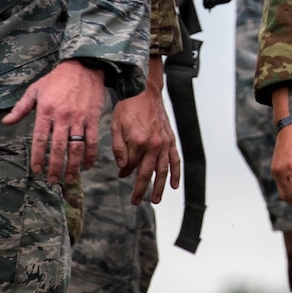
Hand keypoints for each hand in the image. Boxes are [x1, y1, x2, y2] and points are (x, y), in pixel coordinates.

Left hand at [6, 58, 106, 184]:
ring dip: (72, 166)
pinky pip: (92, 141)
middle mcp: (62, 117)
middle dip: (55, 167)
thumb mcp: (35, 89)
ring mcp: (79, 119)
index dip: (38, 156)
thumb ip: (21, 108)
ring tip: (68, 179)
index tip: (36, 170)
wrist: (83, 66)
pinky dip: (90, 156)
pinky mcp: (93, 119)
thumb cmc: (57, 78)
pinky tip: (86, 166)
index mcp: (46, 110)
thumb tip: (6, 121)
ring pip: (76, 148)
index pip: (40, 139)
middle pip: (58, 148)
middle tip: (52, 181)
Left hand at [112, 64, 179, 204]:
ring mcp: (164, 143)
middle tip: (136, 201)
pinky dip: (176, 173)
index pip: (131, 165)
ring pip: (163, 170)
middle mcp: (153, 145)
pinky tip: (175, 185)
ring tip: (156, 200)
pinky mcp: (170, 139)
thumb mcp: (116, 126)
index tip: (121, 175)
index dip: (125, 171)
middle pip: (147, 173)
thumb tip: (123, 168)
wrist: (144, 91)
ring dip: (160, 187)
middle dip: (141, 189)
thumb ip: (119, 149)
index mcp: (138, 142)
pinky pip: (175, 159)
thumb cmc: (128, 107)